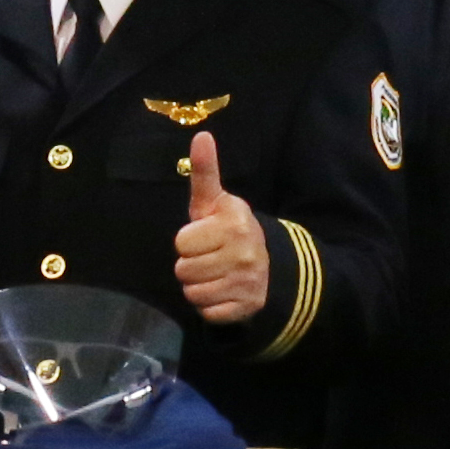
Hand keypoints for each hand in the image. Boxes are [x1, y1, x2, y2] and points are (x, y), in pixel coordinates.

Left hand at [173, 131, 268, 325]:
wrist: (268, 265)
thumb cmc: (228, 230)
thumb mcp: (215, 202)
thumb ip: (205, 171)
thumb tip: (201, 135)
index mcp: (235, 223)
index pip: (182, 242)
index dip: (188, 241)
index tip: (205, 236)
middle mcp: (245, 252)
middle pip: (184, 270)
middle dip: (191, 266)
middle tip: (209, 258)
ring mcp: (248, 282)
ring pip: (193, 293)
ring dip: (198, 287)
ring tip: (214, 275)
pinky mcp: (247, 307)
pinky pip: (207, 313)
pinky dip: (210, 306)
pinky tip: (222, 292)